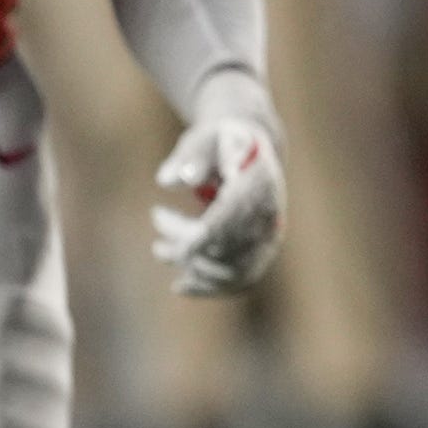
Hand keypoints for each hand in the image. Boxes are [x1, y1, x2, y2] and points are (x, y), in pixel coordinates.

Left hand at [149, 70, 287, 296]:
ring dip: (191, 267)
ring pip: (232, 269)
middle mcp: (270, 212)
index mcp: (260, 182)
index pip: (231, 220)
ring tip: (159, 249)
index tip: (169, 243)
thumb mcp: (204, 139)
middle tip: (156, 217)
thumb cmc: (219, 142)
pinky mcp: (263, 250)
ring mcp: (270, 234)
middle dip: (184, 245)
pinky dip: (212, 288)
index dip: (199, 239)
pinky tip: (181, 286)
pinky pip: (242, 279)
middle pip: (227, 246)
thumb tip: (173, 180)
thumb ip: (190, 157)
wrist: (249, 148)